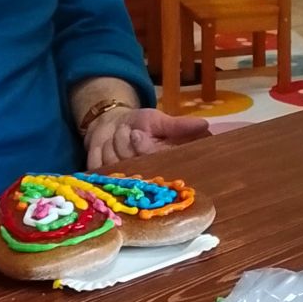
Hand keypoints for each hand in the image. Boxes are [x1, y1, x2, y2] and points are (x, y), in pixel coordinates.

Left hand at [84, 107, 210, 170]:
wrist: (115, 124)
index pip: (151, 160)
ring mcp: (123, 181)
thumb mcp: (160, 121)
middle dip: (124, 142)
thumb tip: (204, 124)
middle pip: (130, 162)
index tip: (137, 133)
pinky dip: (98, 152)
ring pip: (112, 161)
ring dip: (111, 144)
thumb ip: (179, 126)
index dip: (142, 147)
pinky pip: (98, 167)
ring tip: (118, 135)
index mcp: (164, 163)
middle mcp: (145, 176)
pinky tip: (105, 145)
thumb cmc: (142, 124)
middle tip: (128, 131)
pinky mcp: (103, 180)